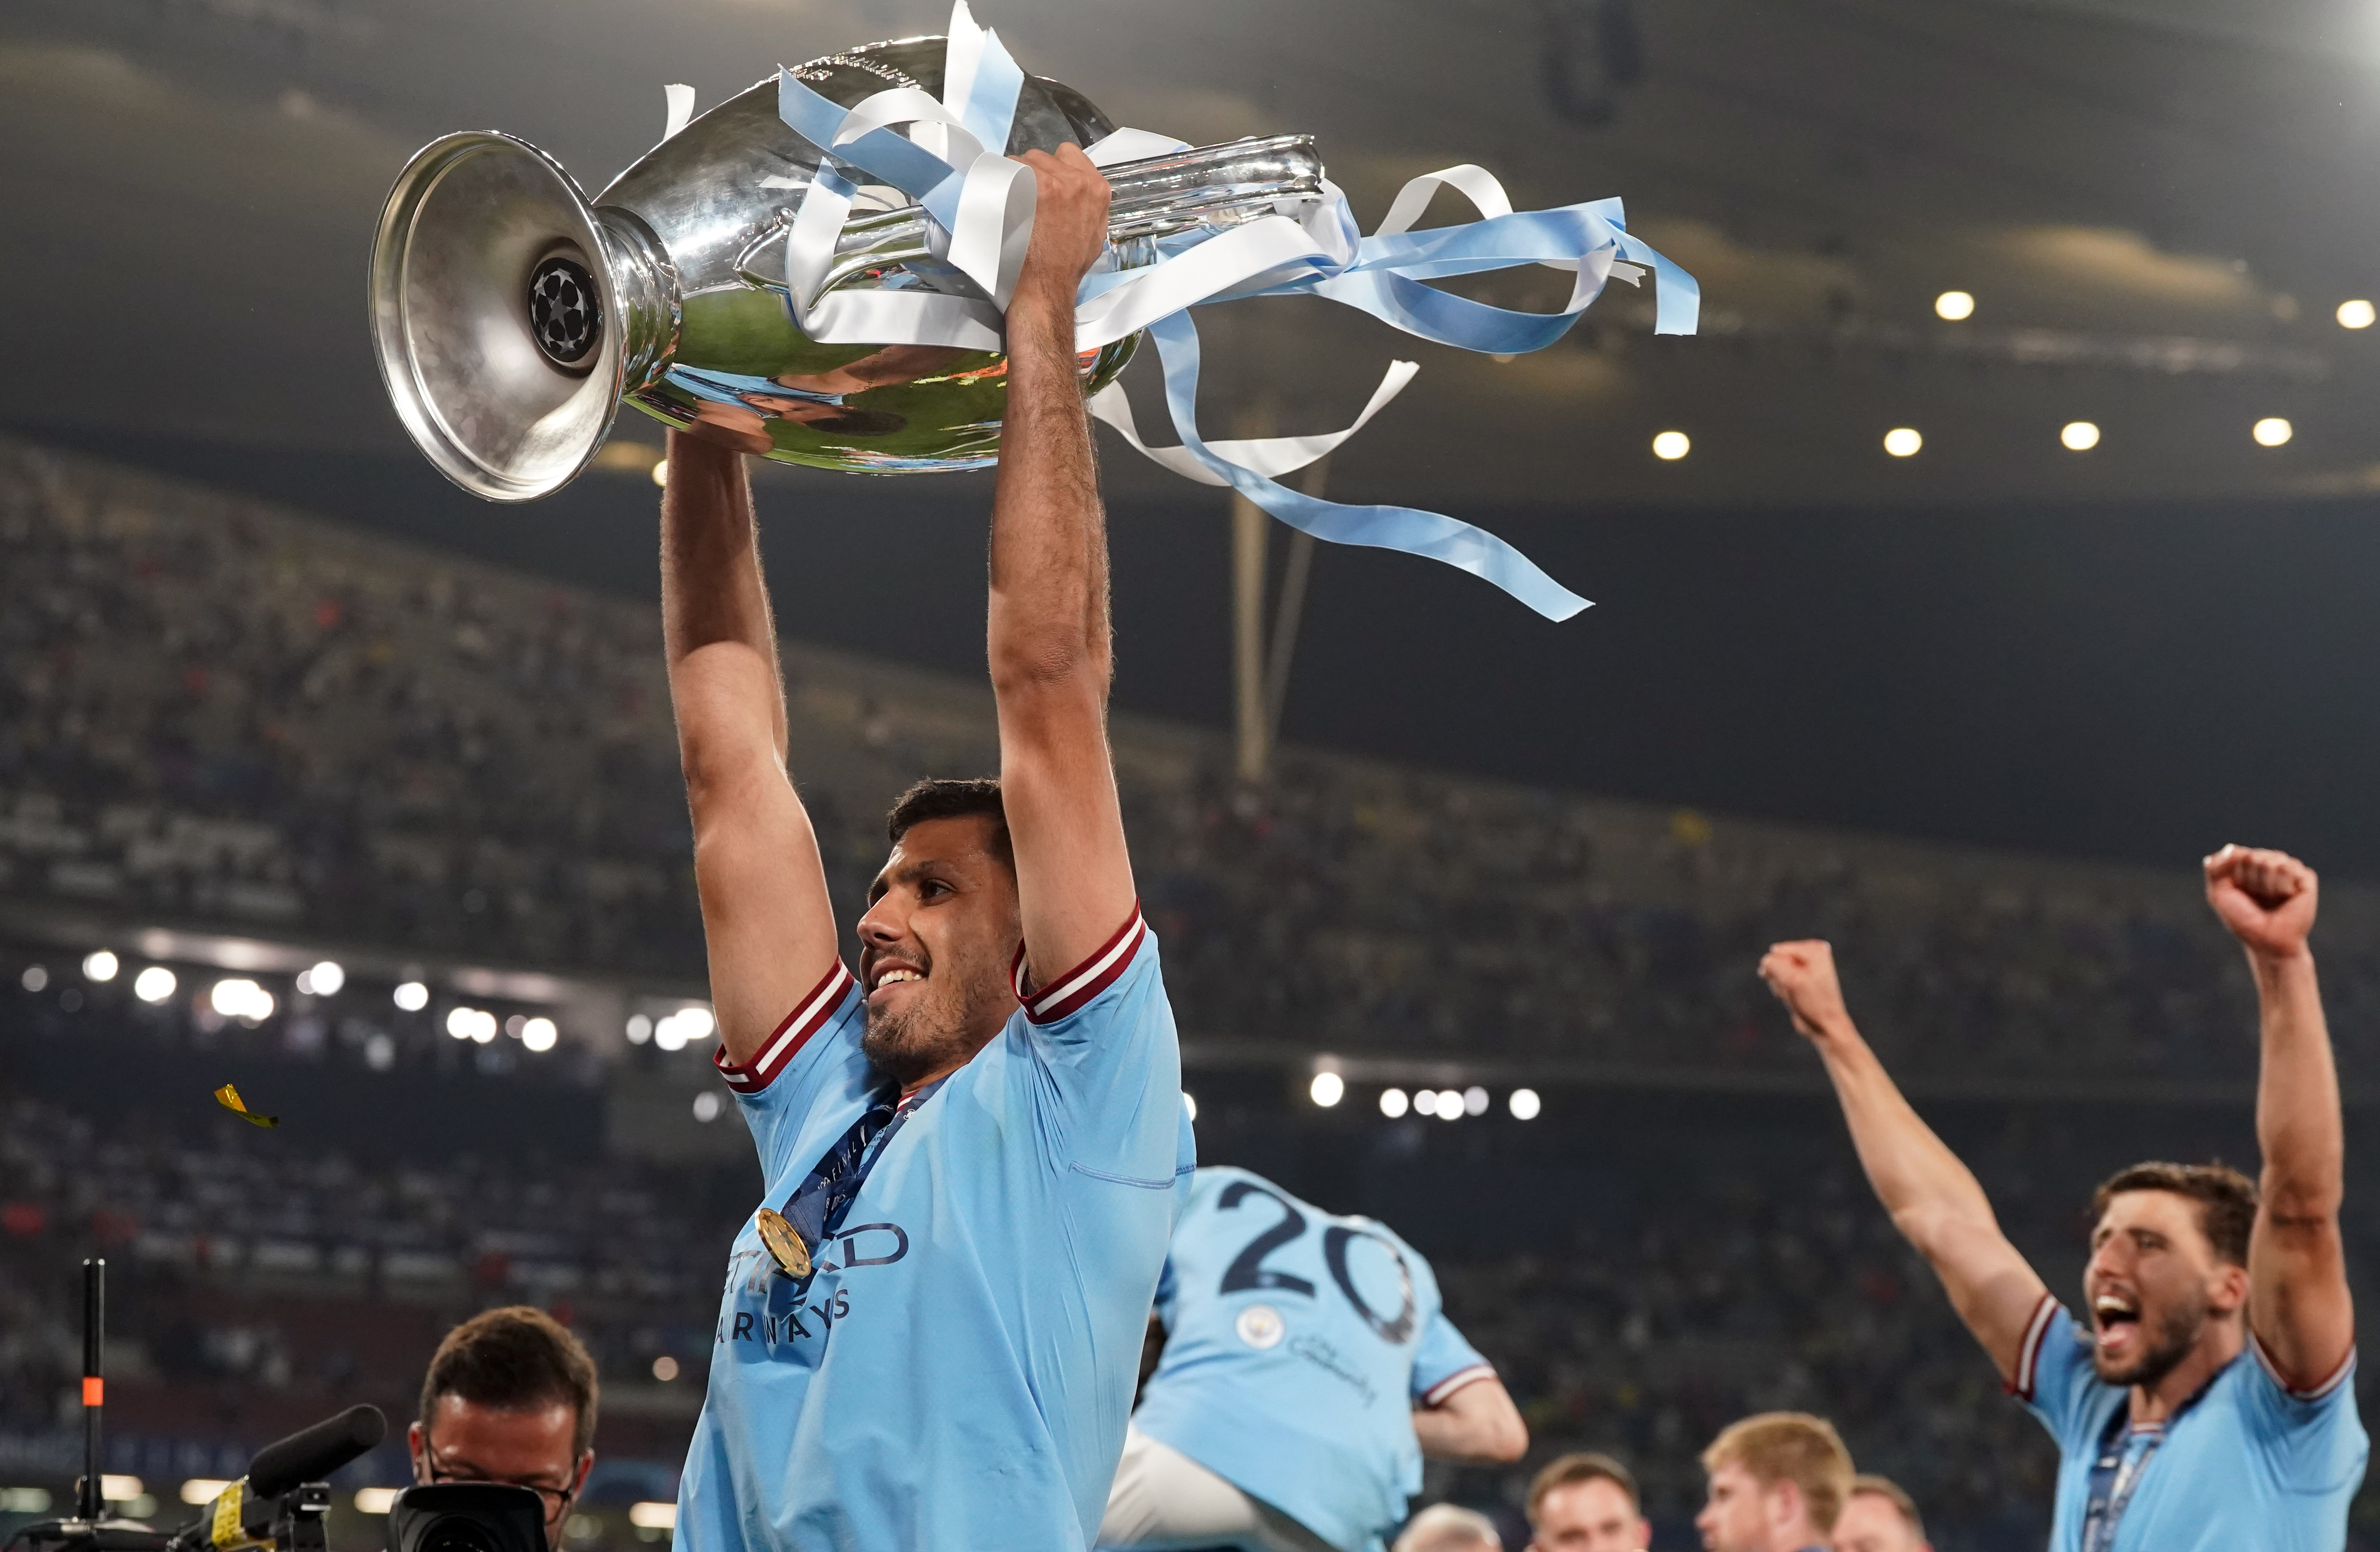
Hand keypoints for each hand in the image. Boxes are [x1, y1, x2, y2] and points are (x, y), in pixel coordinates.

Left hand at [1010, 143, 1109, 310]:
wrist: (1047, 286)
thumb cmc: (1069, 265)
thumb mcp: (1095, 232)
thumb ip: (1090, 205)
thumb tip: (1079, 191)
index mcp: (1098, 189)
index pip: (1069, 154)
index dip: (1054, 167)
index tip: (1045, 182)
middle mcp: (1078, 181)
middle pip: (1043, 156)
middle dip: (1033, 172)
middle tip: (1026, 196)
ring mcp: (1052, 182)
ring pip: (1023, 160)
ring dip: (1015, 175)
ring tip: (1012, 200)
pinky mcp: (1029, 187)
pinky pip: (1008, 168)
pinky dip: (1001, 179)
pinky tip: (1001, 196)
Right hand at [1759, 939, 1852, 1043]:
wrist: (1824, 1026)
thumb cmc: (1813, 1002)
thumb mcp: (1792, 979)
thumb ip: (1774, 964)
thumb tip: (1765, 961)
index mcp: (1815, 949)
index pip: (1779, 952)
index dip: (1779, 969)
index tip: (1793, 984)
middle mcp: (1811, 955)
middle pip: (1777, 960)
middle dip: (1779, 976)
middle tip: (1794, 990)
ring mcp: (1805, 967)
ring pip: (1777, 971)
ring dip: (1780, 984)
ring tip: (1794, 995)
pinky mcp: (1800, 979)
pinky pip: (1780, 980)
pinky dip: (1781, 989)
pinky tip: (1792, 998)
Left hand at [2204, 844, 2317, 958]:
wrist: (2266, 940)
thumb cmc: (2243, 918)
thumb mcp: (2219, 893)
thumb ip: (2217, 868)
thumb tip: (2231, 847)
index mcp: (2248, 864)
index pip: (2236, 853)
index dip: (2234, 875)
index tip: (2238, 892)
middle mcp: (2269, 863)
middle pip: (2253, 856)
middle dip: (2249, 880)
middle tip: (2256, 897)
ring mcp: (2288, 869)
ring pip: (2271, 861)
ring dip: (2265, 885)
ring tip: (2270, 898)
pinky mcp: (2306, 878)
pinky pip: (2289, 869)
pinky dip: (2282, 887)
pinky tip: (2286, 897)